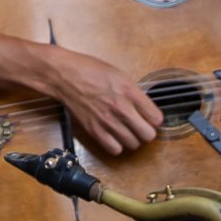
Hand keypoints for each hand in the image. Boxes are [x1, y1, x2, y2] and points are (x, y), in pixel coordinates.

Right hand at [43, 46, 163, 156]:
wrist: (64, 76)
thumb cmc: (90, 70)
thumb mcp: (120, 75)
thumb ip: (135, 94)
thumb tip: (146, 109)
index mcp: (130, 92)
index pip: (157, 119)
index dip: (154, 119)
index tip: (149, 117)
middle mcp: (121, 109)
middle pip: (148, 135)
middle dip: (146, 131)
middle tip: (139, 125)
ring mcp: (107, 122)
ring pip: (133, 144)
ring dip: (131, 138)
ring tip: (125, 130)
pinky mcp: (94, 130)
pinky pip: (115, 150)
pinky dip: (116, 145)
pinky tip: (113, 136)